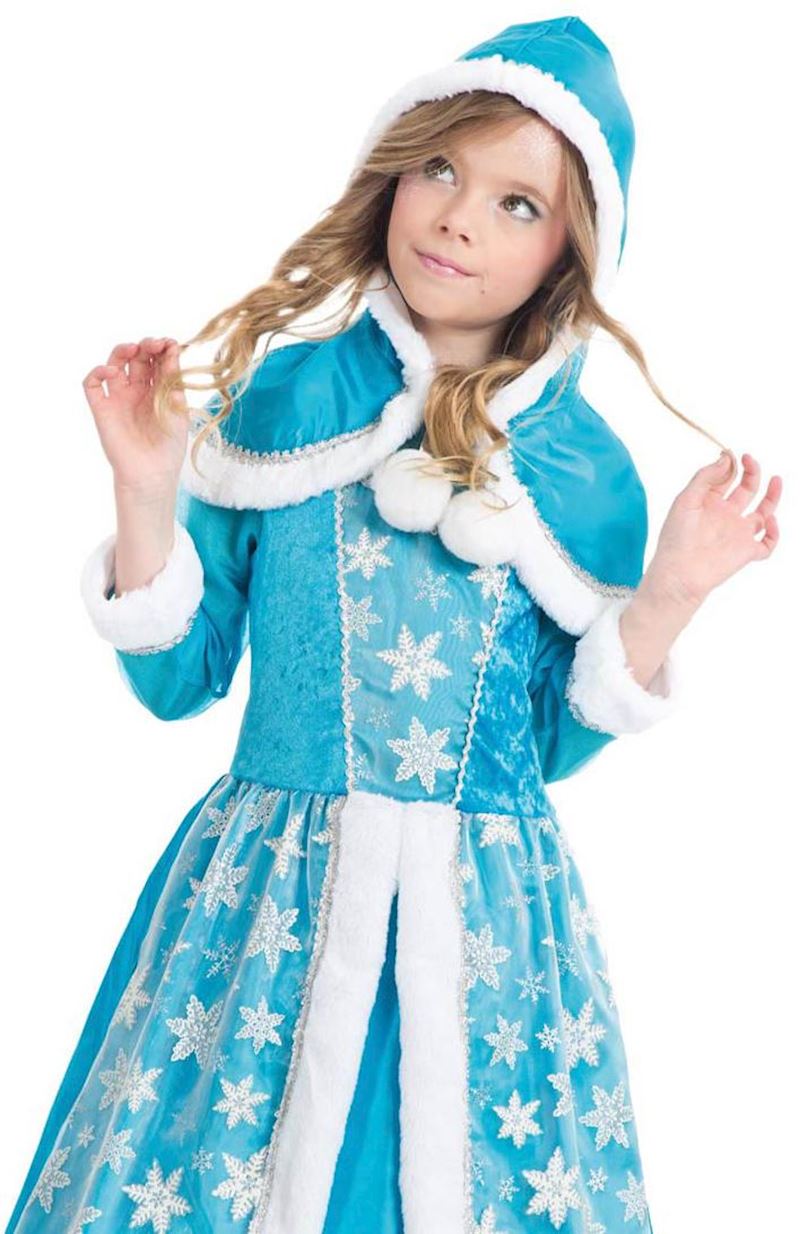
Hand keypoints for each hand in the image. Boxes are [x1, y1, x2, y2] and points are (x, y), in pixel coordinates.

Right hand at [82, 337, 187, 495]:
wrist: (151, 473)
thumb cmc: (169, 447)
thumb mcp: (178, 412)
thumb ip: (174, 385)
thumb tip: (174, 356)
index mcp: (158, 390)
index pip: (158, 361)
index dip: (163, 349)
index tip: (171, 344)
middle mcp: (137, 390)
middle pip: (138, 358)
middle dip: (146, 346)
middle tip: (155, 344)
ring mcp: (118, 398)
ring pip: (114, 364)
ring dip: (122, 351)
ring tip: (133, 349)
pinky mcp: (102, 408)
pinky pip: (93, 385)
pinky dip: (97, 373)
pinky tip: (111, 371)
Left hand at [647, 449, 781, 607]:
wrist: (678, 573)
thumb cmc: (676, 538)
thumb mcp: (686, 500)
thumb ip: (705, 478)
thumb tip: (726, 458)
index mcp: (708, 503)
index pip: (726, 479)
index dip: (731, 465)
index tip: (733, 455)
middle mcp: (725, 516)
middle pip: (747, 490)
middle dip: (752, 473)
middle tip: (750, 459)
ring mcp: (737, 533)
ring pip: (763, 513)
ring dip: (773, 496)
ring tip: (777, 479)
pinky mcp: (746, 552)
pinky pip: (768, 543)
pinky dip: (774, 532)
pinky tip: (769, 521)